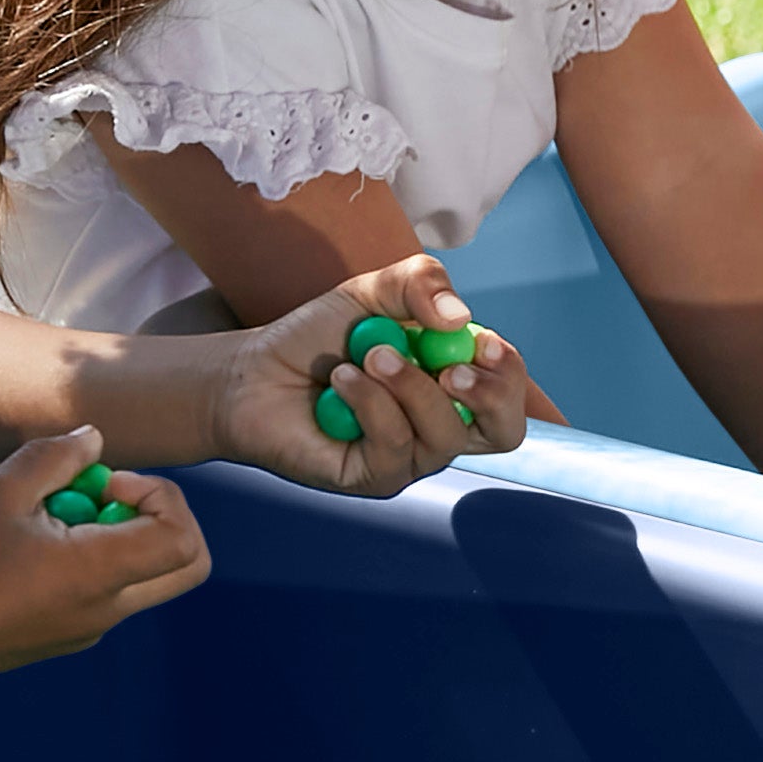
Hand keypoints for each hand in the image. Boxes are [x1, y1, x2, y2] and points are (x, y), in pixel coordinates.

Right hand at [0, 430, 211, 675]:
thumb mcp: (0, 491)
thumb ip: (55, 457)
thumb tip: (94, 440)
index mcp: (97, 575)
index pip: (184, 539)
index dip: (163, 497)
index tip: (108, 485)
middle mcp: (106, 610)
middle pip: (184, 565)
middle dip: (159, 518)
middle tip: (101, 498)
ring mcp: (88, 630)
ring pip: (143, 576)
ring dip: (117, 536)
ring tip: (49, 517)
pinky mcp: (66, 636)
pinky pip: (107, 593)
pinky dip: (92, 560)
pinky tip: (30, 546)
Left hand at [196, 259, 535, 491]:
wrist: (252, 372)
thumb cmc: (315, 339)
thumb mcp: (372, 293)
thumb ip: (420, 283)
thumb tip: (461, 319)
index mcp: (453, 383)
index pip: (509, 390)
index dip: (508, 371)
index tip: (481, 342)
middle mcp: (440, 425)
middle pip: (505, 433)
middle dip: (489, 395)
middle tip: (450, 366)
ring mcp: (409, 457)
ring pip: (444, 435)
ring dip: (409, 385)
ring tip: (368, 355)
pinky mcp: (373, 478)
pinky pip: (395, 445)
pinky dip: (370, 401)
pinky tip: (341, 380)